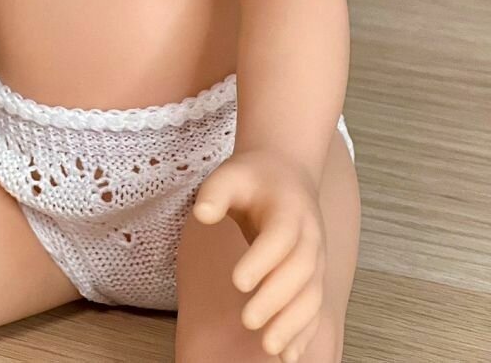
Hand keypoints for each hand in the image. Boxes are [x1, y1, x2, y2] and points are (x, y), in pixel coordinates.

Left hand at [192, 150, 327, 362]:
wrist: (286, 175)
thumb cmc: (252, 179)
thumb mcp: (229, 174)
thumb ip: (215, 192)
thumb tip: (202, 213)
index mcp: (290, 208)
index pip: (280, 237)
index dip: (262, 260)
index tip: (238, 281)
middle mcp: (309, 236)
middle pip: (299, 272)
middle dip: (276, 299)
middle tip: (248, 320)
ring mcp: (316, 259)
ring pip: (311, 295)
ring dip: (293, 324)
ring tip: (270, 347)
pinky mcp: (314, 277)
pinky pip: (314, 309)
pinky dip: (304, 333)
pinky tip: (288, 356)